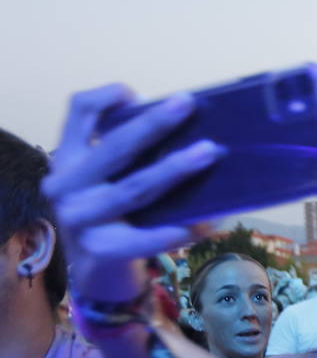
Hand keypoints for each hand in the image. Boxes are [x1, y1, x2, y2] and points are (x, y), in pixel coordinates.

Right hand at [42, 85, 222, 300]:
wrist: (95, 265)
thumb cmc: (115, 208)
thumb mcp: (110, 174)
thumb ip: (134, 151)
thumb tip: (194, 128)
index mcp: (69, 155)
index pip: (79, 111)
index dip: (106, 98)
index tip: (136, 92)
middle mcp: (66, 183)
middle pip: (113, 147)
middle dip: (152, 124)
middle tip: (187, 105)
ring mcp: (80, 218)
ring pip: (133, 188)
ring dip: (173, 169)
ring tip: (209, 152)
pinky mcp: (100, 248)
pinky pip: (143, 238)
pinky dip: (174, 230)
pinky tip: (203, 223)